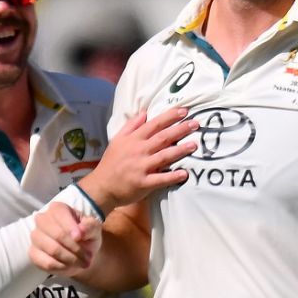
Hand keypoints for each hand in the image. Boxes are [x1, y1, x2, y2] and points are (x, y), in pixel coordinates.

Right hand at [30, 202, 101, 273]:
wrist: (81, 252)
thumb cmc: (86, 235)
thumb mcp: (94, 229)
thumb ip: (90, 226)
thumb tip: (81, 231)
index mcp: (57, 209)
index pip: (60, 215)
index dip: (71, 228)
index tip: (81, 238)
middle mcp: (42, 219)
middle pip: (57, 235)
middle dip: (76, 248)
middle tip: (88, 257)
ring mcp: (36, 236)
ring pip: (53, 250)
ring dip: (71, 259)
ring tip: (83, 263)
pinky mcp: (33, 253)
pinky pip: (47, 263)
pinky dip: (62, 267)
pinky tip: (71, 266)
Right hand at [77, 108, 196, 212]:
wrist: (101, 186)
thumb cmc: (111, 163)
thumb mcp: (117, 140)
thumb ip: (131, 126)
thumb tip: (144, 112)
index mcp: (133, 139)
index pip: (154, 124)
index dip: (169, 117)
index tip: (184, 111)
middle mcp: (138, 151)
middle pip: (162, 138)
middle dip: (180, 130)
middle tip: (196, 124)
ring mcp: (141, 167)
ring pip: (164, 156)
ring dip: (180, 150)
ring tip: (194, 145)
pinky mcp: (143, 183)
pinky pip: (160, 179)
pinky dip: (172, 177)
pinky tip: (184, 174)